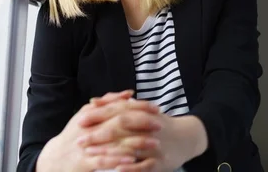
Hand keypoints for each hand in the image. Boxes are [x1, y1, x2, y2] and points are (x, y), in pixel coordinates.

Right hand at [36, 90, 160, 171]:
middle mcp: (89, 127)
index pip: (118, 107)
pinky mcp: (85, 161)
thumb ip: (107, 103)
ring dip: (136, 142)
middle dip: (141, 123)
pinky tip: (133, 160)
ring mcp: (88, 144)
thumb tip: (129, 94)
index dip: (138, 107)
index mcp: (91, 114)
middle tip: (160, 124)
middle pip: (118, 122)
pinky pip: (104, 160)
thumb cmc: (75, 135)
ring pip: (114, 142)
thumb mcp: (87, 114)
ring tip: (154, 143)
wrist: (56, 157)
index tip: (156, 108)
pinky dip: (118, 159)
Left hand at [77, 113, 207, 171]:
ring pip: (130, 147)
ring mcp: (155, 144)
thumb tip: (92, 102)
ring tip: (91, 154)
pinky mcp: (162, 161)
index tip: (79, 121)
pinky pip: (145, 166)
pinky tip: (117, 170)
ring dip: (109, 151)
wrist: (188, 137)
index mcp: (140, 112)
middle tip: (79, 140)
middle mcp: (147, 126)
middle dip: (98, 135)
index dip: (97, 116)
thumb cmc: (155, 122)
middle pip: (120, 129)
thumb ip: (115, 105)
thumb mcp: (138, 110)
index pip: (115, 111)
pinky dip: (131, 168)